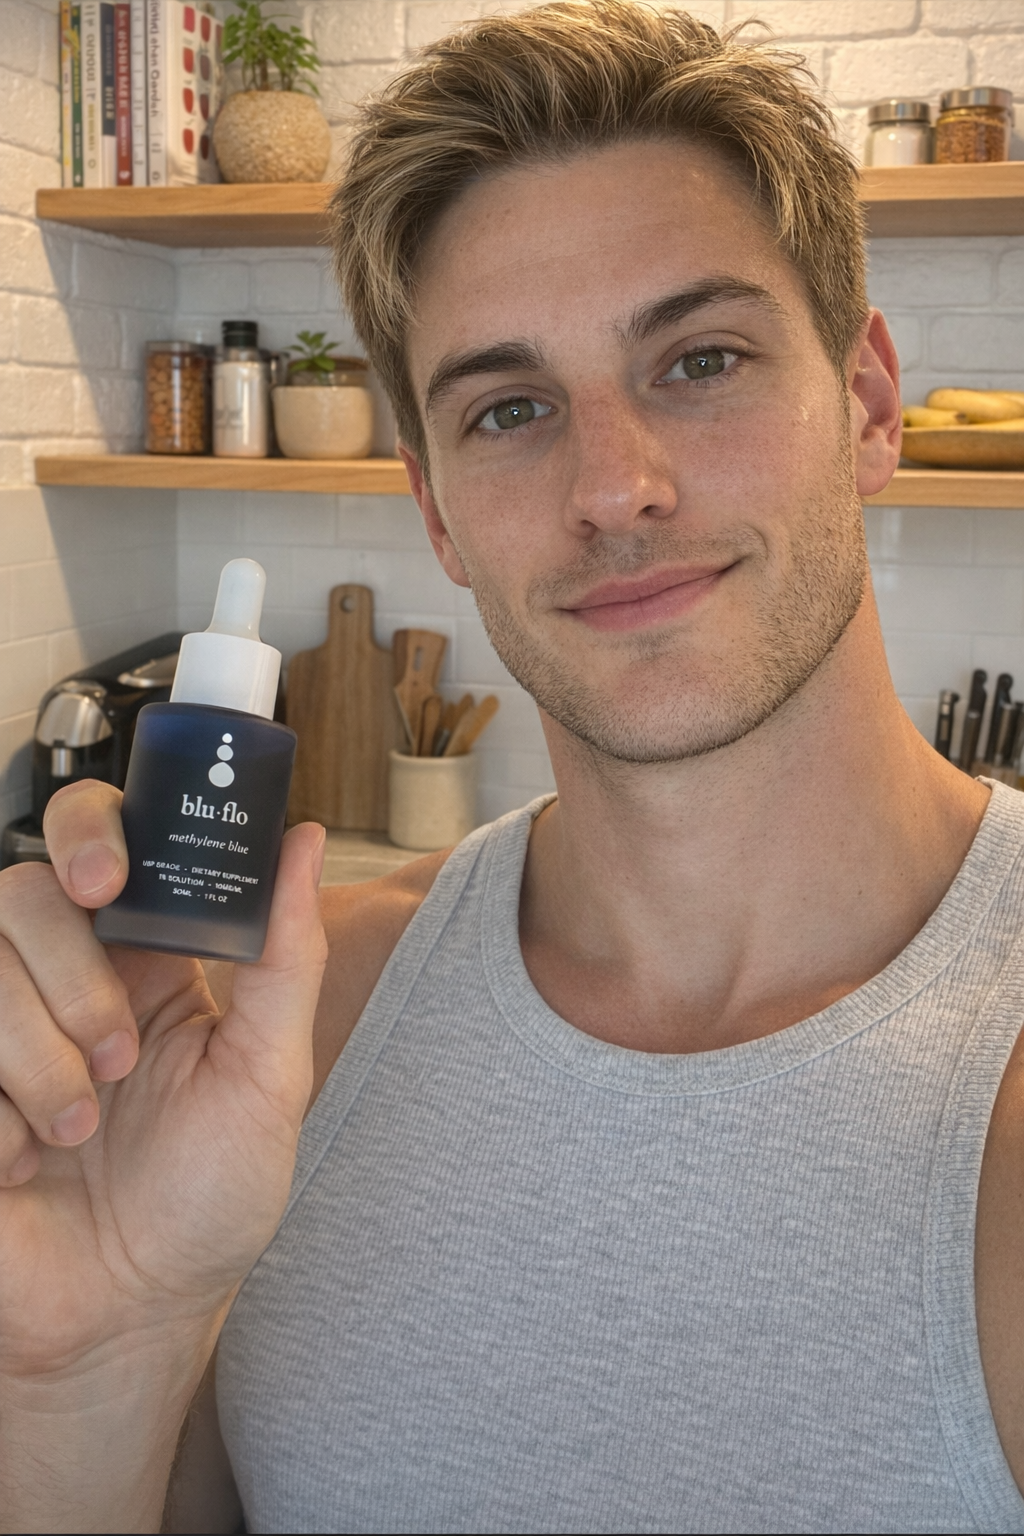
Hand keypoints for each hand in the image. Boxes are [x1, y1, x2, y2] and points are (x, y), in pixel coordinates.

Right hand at [0, 778, 326, 1385]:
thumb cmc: (207, 1199)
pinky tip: (25, 1165)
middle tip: (119, 1058)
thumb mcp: (269, 1075)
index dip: (91, 831)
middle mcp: (60, 975)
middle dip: (75, 981)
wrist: (126, 1317)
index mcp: (143, 953)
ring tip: (81, 1130)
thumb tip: (304, 837)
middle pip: (24, 892)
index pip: (98, 835)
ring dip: (39, 1063)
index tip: (105, 879)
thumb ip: (285, 953)